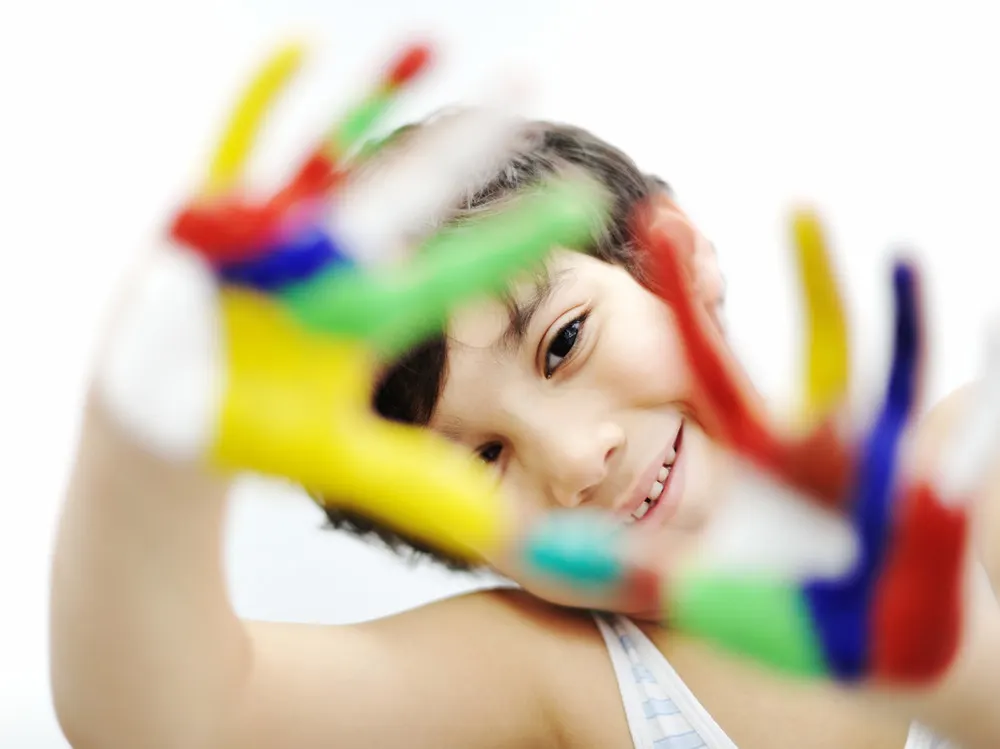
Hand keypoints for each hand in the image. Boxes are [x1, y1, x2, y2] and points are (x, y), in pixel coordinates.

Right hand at [97, 40, 606, 562]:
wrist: (165, 422)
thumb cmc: (252, 431)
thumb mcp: (338, 459)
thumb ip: (416, 487)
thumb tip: (504, 530)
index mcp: (368, 312)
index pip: (460, 272)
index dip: (520, 238)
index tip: (587, 203)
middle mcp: (327, 263)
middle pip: (410, 198)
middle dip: (468, 150)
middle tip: (533, 84)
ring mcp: (272, 235)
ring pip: (330, 154)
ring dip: (371, 95)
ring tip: (432, 39)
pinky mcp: (208, 216)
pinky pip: (234, 152)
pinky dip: (259, 104)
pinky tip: (298, 49)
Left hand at [523, 205, 999, 684]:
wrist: (903, 651)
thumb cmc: (816, 628)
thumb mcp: (715, 599)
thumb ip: (635, 574)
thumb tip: (533, 554)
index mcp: (760, 459)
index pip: (701, 376)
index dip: (664, 320)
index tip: (627, 261)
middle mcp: (804, 435)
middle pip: (725, 347)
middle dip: (698, 288)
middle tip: (656, 215)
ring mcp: (860, 440)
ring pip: (837, 344)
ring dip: (815, 281)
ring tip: (795, 211)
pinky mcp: (912, 462)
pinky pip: (910, 389)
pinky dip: (904, 328)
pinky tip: (899, 264)